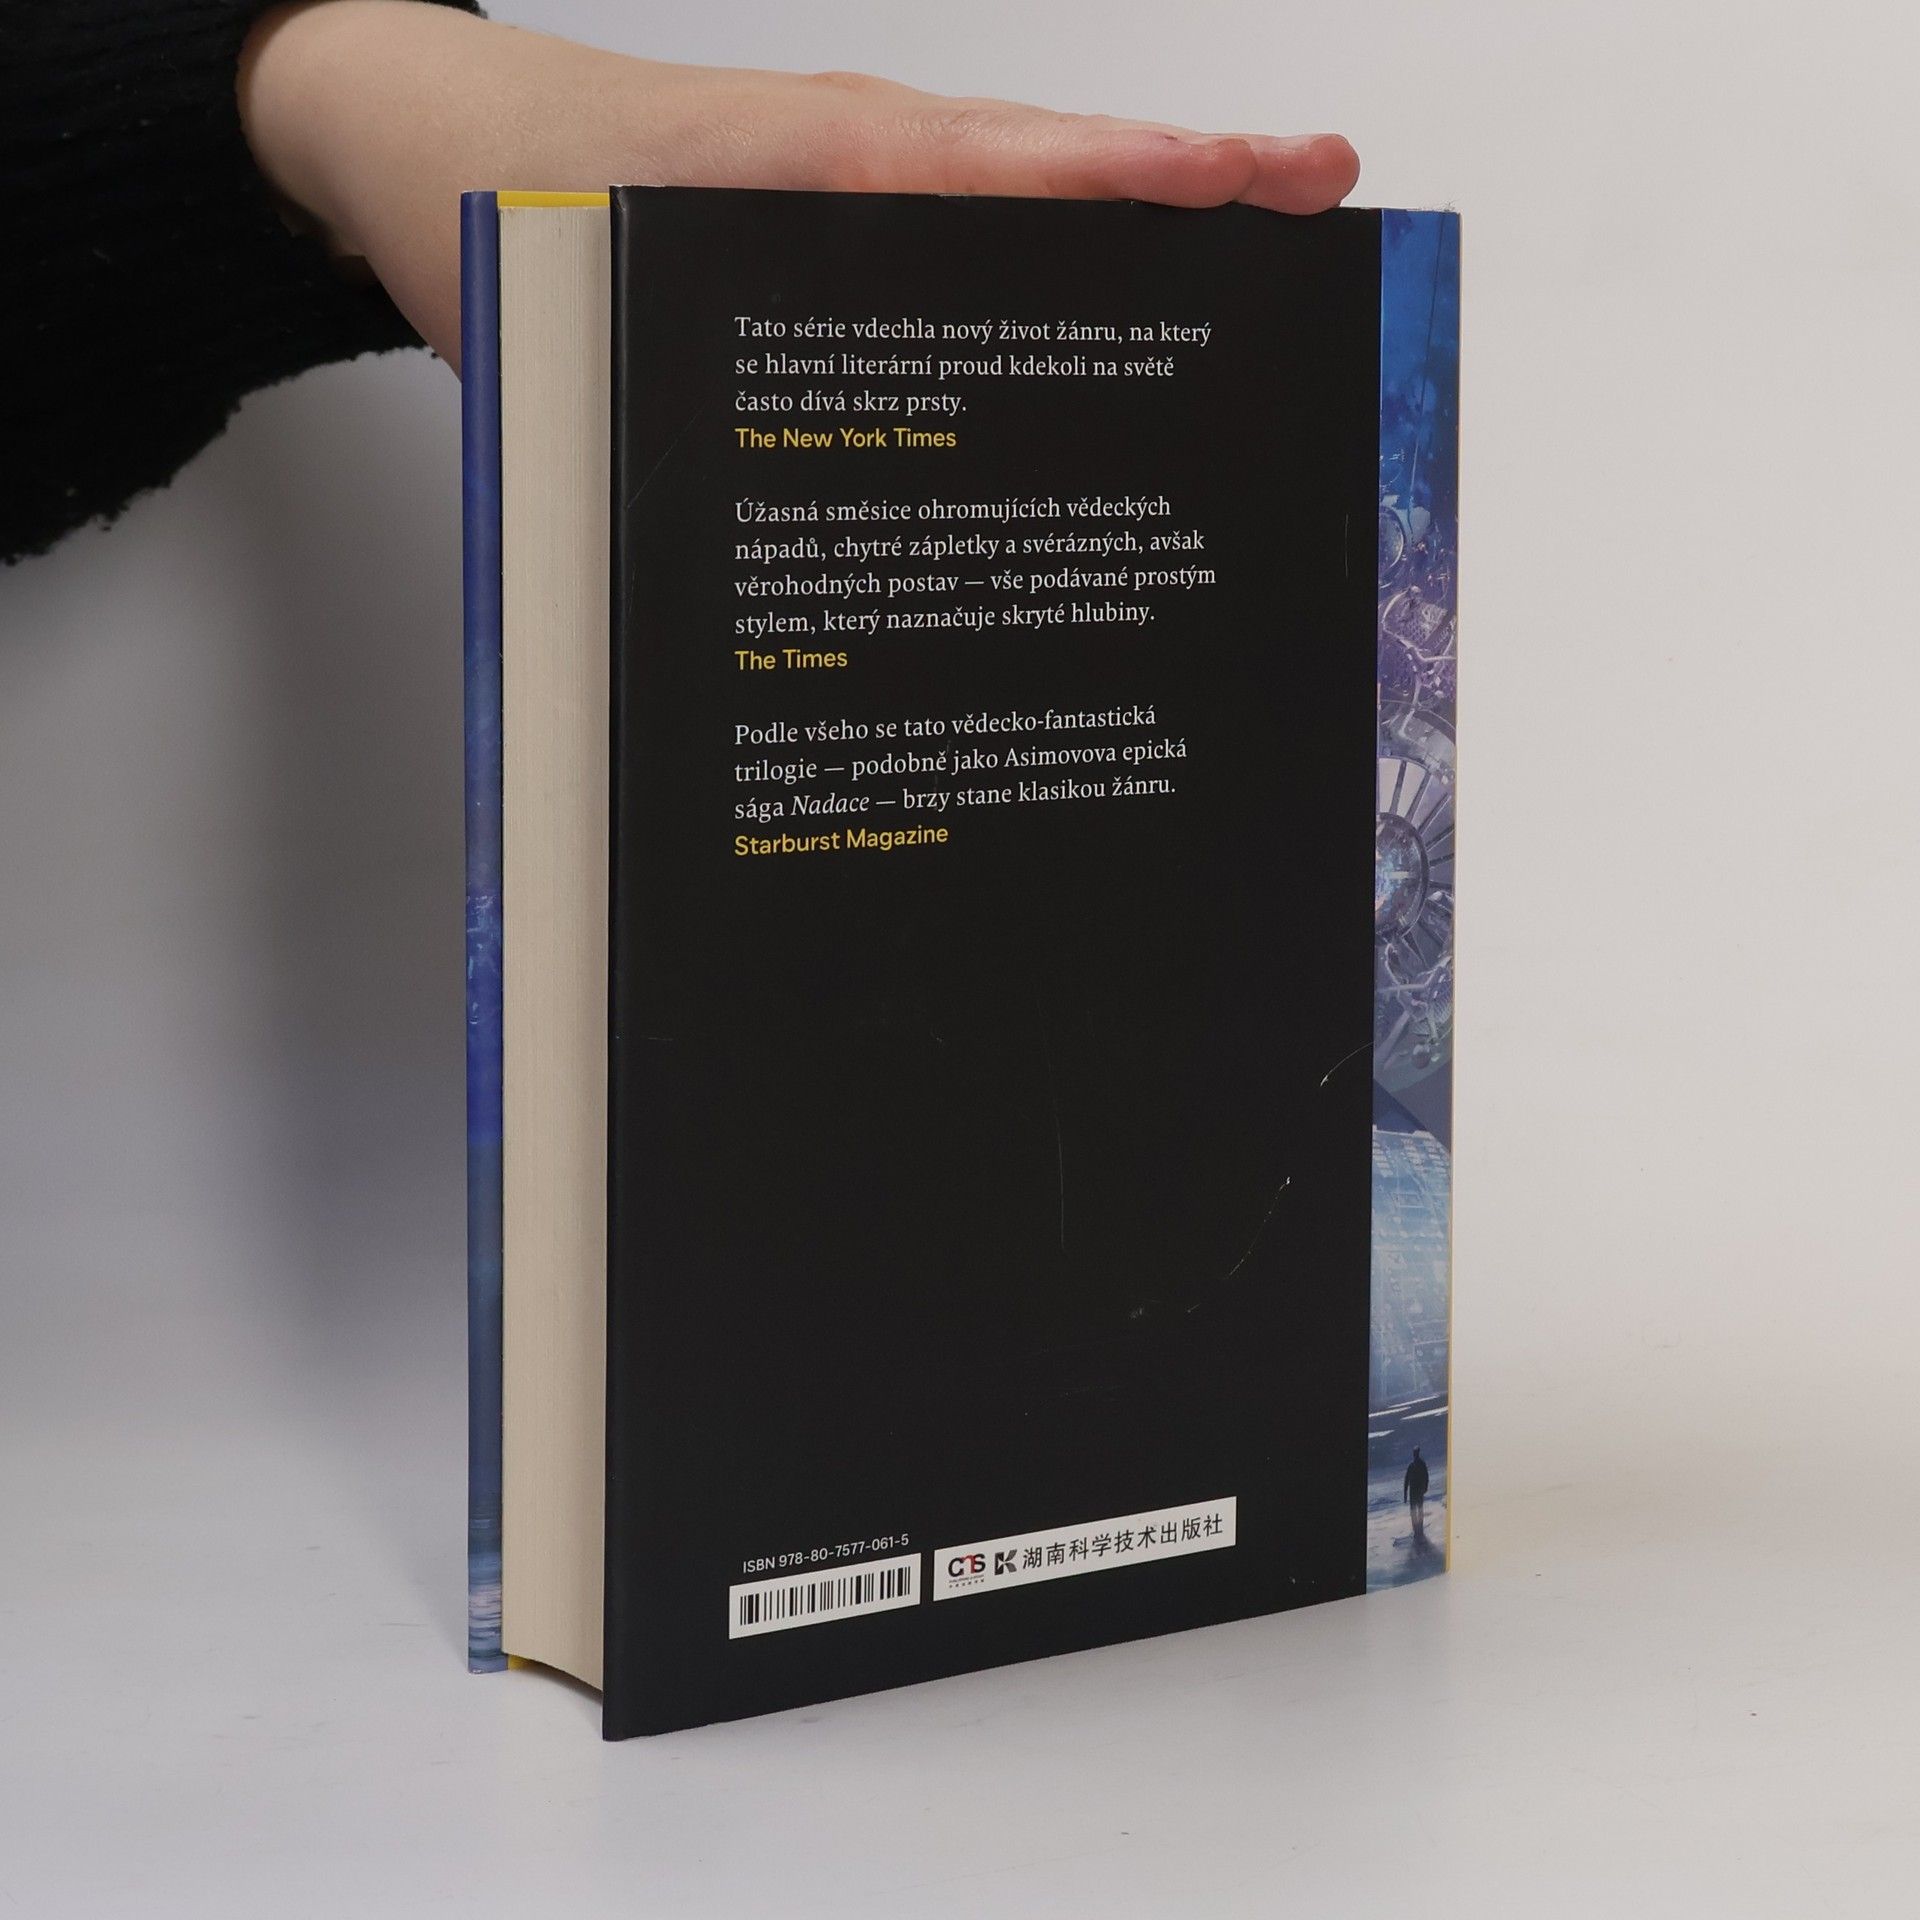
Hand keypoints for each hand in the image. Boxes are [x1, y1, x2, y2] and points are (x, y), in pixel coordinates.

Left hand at [239, 1, 1360, 371]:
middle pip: (1059, 177)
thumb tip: (823, 526)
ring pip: (1012, 209)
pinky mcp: (811, 227)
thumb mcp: (605, 292)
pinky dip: (1023, 271)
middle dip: (1197, 197)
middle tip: (1325, 218)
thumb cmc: (493, 204)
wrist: (396, 143)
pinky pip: (941, 241)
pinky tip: (1058, 344)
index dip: (1165, 180)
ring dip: (1125, 235)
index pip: (1035, 167)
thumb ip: (713, 372)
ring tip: (1245, 283)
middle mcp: (859, 164)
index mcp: (828, 162)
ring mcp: (843, 190)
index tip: (1289, 186)